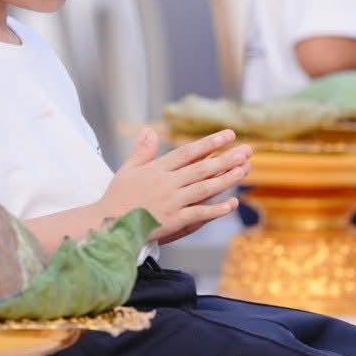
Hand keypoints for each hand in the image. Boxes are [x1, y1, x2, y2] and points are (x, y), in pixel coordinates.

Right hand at [101, 128, 251, 241]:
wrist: (108, 225)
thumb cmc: (117, 198)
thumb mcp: (127, 170)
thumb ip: (142, 151)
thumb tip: (149, 130)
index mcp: (157, 169)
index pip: (188, 152)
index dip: (209, 143)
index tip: (228, 135)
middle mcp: (167, 183)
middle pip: (201, 168)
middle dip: (226, 158)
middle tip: (247, 150)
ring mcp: (171, 202)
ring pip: (204, 188)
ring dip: (226, 178)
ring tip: (244, 169)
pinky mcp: (173, 221)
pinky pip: (198, 214)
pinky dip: (215, 209)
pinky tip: (231, 204)